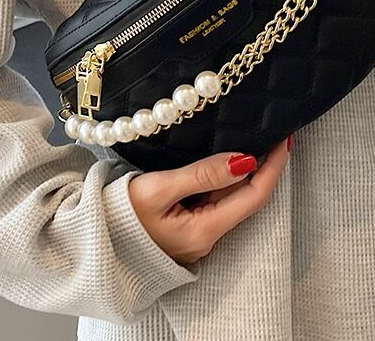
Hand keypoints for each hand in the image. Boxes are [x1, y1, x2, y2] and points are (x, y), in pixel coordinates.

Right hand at [128, 137, 290, 265]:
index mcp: (204, 231)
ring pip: (231, 199)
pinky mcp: (187, 227)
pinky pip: (215, 201)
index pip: (254, 196)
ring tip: (256, 140)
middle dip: (265, 167)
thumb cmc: (117, 216)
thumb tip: (245, 160)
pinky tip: (227, 160)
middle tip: (275, 133)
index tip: (284, 140)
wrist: (90, 240)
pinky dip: (225, 180)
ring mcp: (197, 235)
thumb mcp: (159, 188)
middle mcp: (206, 237)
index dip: (273, 167)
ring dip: (245, 172)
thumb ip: (203, 173)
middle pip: (247, 198)